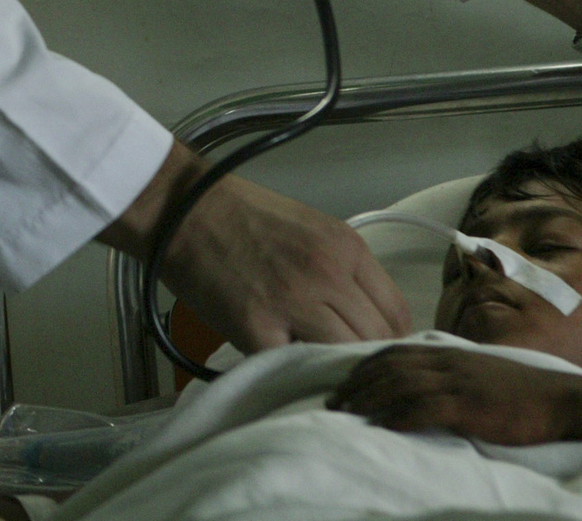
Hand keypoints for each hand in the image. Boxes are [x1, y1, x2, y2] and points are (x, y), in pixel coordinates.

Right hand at [104, 142, 410, 350]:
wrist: (184, 209)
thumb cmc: (242, 215)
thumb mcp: (311, 229)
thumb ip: (344, 269)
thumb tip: (366, 318)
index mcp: (346, 247)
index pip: (397, 313)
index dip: (393, 339)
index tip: (377, 350)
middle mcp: (329, 275)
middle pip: (377, 340)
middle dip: (366, 356)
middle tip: (346, 365)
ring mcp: (294, 303)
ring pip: (343, 357)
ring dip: (333, 367)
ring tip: (316, 366)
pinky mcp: (257, 330)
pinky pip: (294, 367)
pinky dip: (292, 371)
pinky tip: (283, 363)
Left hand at [327, 345, 581, 445]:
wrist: (561, 400)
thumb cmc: (522, 391)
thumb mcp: (479, 373)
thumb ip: (450, 374)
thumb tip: (424, 384)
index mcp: (448, 354)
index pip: (394, 352)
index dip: (365, 365)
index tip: (345, 382)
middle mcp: (447, 363)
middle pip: (389, 366)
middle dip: (357, 383)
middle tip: (332, 402)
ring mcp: (458, 383)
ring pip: (400, 384)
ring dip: (369, 399)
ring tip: (346, 414)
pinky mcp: (470, 406)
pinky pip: (427, 408)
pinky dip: (400, 416)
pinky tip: (382, 426)